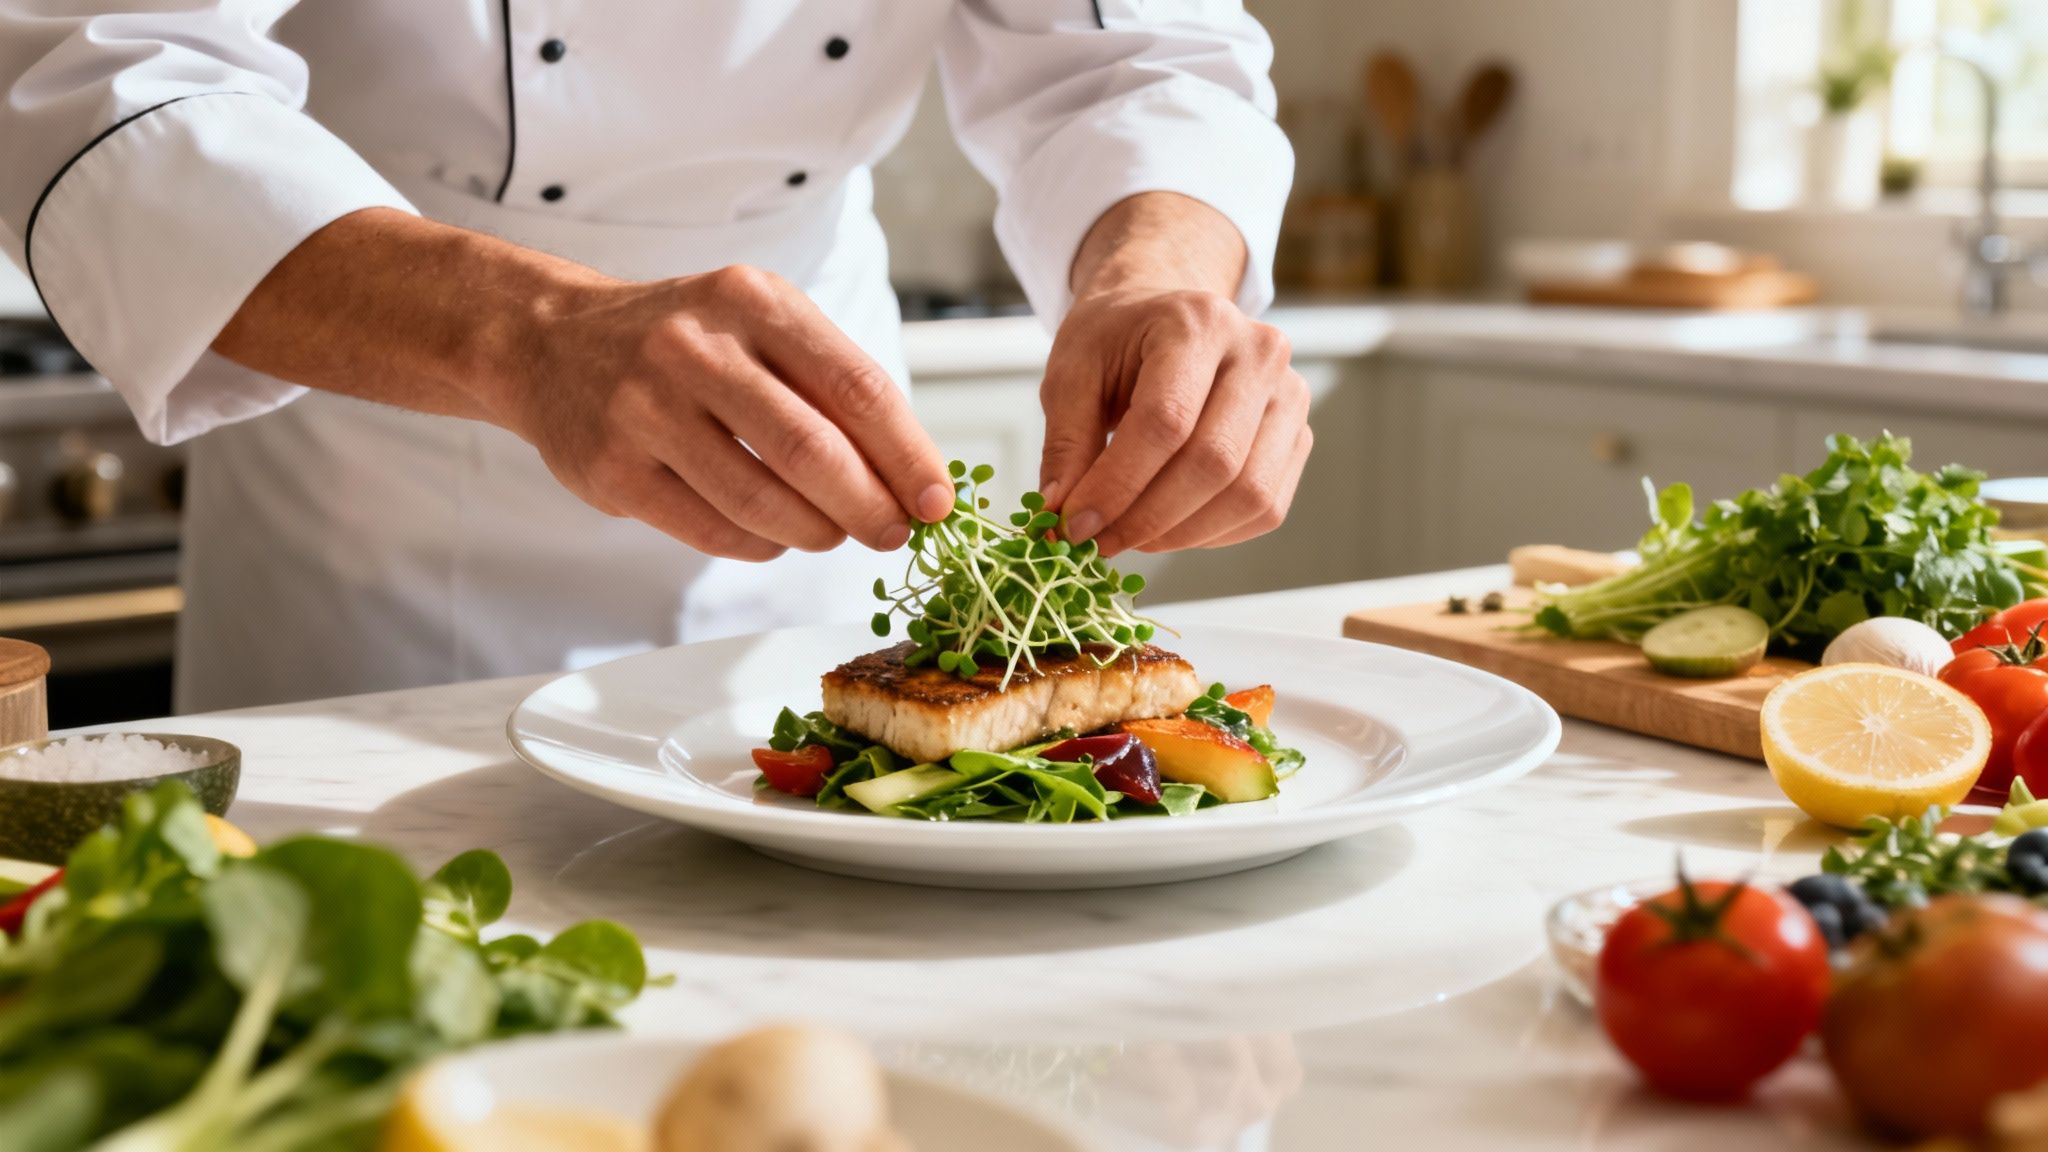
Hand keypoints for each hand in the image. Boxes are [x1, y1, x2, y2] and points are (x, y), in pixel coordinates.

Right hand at [507, 265, 955, 559]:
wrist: (551, 342)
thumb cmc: (687, 342)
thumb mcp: (760, 324)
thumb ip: (831, 386)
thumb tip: (914, 477)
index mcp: (751, 300)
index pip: (855, 386)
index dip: (908, 454)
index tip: (938, 499)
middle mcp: (694, 348)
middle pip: (812, 452)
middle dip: (870, 506)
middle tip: (894, 532)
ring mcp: (645, 410)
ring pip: (762, 502)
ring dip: (818, 533)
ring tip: (835, 533)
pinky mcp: (612, 470)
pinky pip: (713, 531)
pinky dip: (763, 544)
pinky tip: (775, 533)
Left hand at [1038, 286, 1311, 556]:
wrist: (1164, 321)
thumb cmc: (1116, 341)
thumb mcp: (1071, 373)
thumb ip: (1066, 443)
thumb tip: (1062, 515)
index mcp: (1198, 322)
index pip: (1166, 420)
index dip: (1119, 484)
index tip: (1076, 525)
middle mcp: (1259, 353)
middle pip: (1214, 462)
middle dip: (1148, 518)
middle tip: (1098, 543)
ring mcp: (1289, 395)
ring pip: (1248, 494)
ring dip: (1182, 534)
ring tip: (1130, 536)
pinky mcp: (1298, 435)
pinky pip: (1265, 508)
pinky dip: (1212, 534)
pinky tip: (1169, 527)